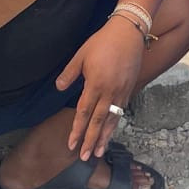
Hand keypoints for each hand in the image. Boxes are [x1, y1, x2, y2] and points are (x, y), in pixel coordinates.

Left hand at [57, 19, 145, 160]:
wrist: (129, 31)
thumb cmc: (103, 41)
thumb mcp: (81, 54)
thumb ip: (69, 73)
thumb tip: (59, 88)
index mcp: (95, 84)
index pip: (83, 113)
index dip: (77, 130)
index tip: (71, 144)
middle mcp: (109, 92)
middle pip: (98, 121)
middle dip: (90, 140)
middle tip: (86, 157)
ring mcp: (121, 91)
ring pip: (112, 119)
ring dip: (104, 137)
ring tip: (99, 151)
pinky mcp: (129, 88)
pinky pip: (121, 111)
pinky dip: (115, 123)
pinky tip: (111, 131)